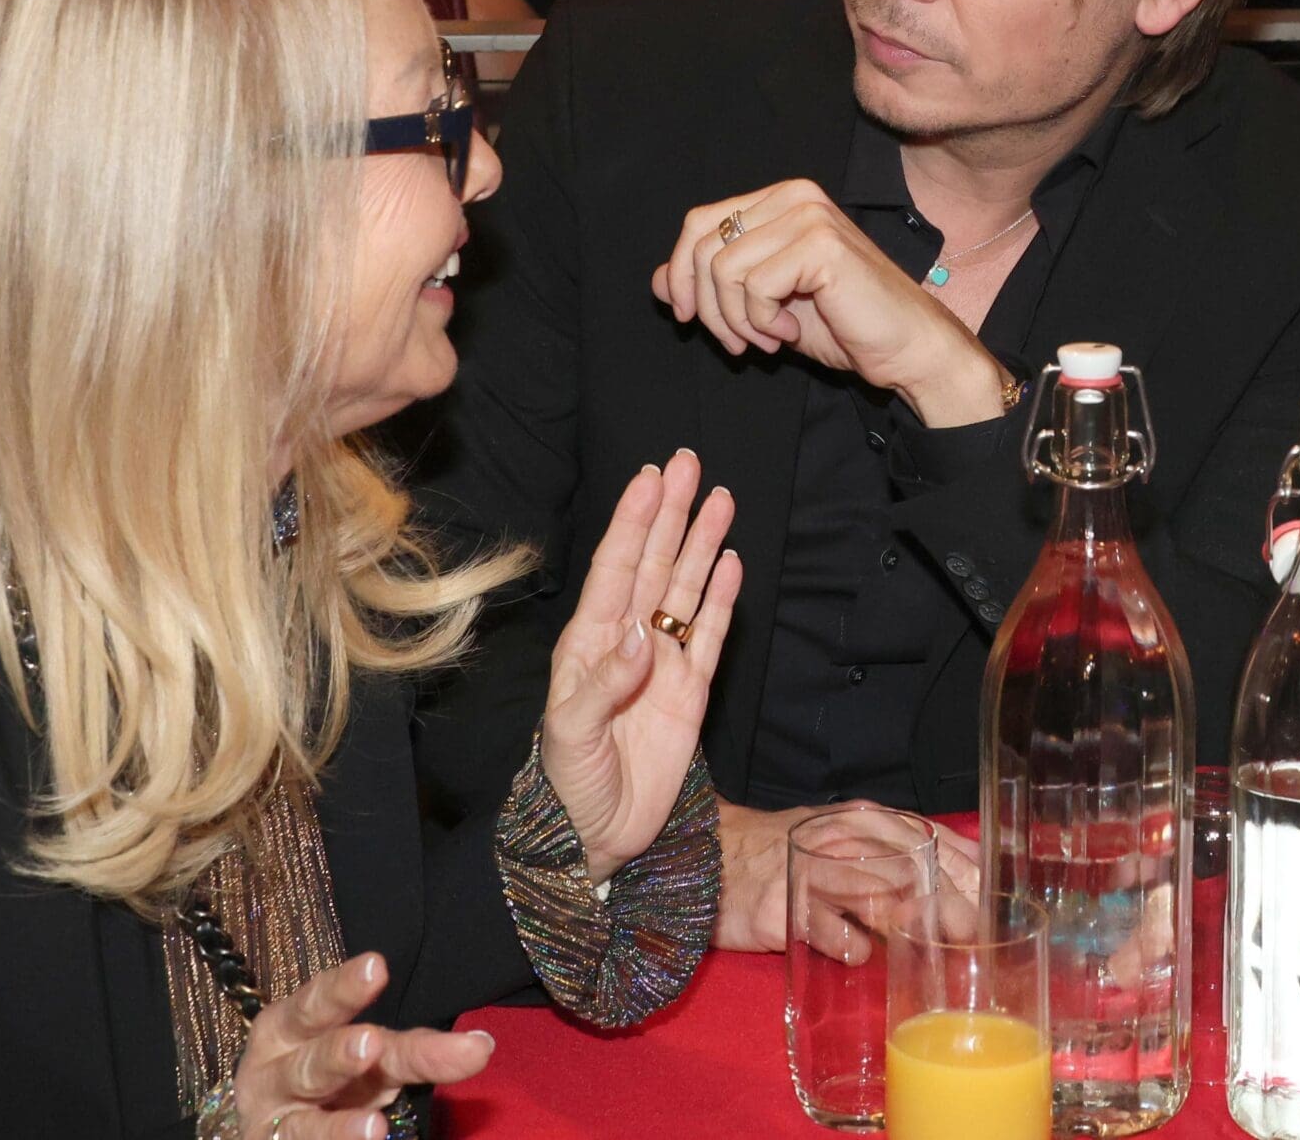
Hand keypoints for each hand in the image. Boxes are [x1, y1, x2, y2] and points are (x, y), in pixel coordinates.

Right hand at [231, 952, 494, 1138]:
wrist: (270, 1127)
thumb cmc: (330, 1077)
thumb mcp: (366, 1055)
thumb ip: (416, 1050)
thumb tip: (481, 1045)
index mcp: (289, 1028)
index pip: (319, 1002)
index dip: (345, 986)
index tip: (378, 965)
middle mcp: (276, 1073)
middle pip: (313, 1063)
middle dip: (338, 1054)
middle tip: (370, 1044)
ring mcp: (275, 1123)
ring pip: (304, 1127)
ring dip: (339, 1128)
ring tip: (375, 1128)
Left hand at [539, 451, 742, 882]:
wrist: (598, 836)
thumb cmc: (567, 784)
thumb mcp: (570, 737)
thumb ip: (602, 685)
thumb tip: (637, 636)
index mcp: (589, 643)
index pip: (616, 569)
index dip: (633, 522)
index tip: (650, 478)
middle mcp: (627, 642)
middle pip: (655, 564)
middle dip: (670, 514)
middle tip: (688, 463)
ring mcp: (663, 663)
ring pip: (686, 589)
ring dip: (702, 544)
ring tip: (720, 498)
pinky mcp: (692, 692)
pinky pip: (711, 635)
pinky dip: (722, 599)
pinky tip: (732, 563)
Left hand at [651, 179, 1012, 426]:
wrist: (905, 347)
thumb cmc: (844, 325)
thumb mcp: (763, 306)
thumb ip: (714, 286)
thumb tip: (658, 280)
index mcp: (780, 200)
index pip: (699, 223)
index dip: (680, 273)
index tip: (687, 319)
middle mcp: (794, 196)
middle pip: (703, 243)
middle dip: (707, 306)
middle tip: (736, 343)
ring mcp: (809, 215)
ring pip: (723, 268)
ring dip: (735, 321)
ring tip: (768, 340)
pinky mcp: (820, 244)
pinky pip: (754, 286)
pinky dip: (761, 323)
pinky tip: (790, 333)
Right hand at [711, 799, 983, 954]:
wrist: (705, 855)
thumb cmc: (784, 852)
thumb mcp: (841, 840)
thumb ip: (893, 857)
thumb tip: (956, 886)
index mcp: (863, 821)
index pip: (929, 838)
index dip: (967, 869)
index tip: (995, 900)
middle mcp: (842, 839)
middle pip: (911, 868)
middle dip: (950, 903)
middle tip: (975, 936)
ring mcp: (811, 872)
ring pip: (875, 894)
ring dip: (912, 923)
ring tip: (934, 947)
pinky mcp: (781, 908)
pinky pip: (828, 930)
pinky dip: (851, 945)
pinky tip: (861, 954)